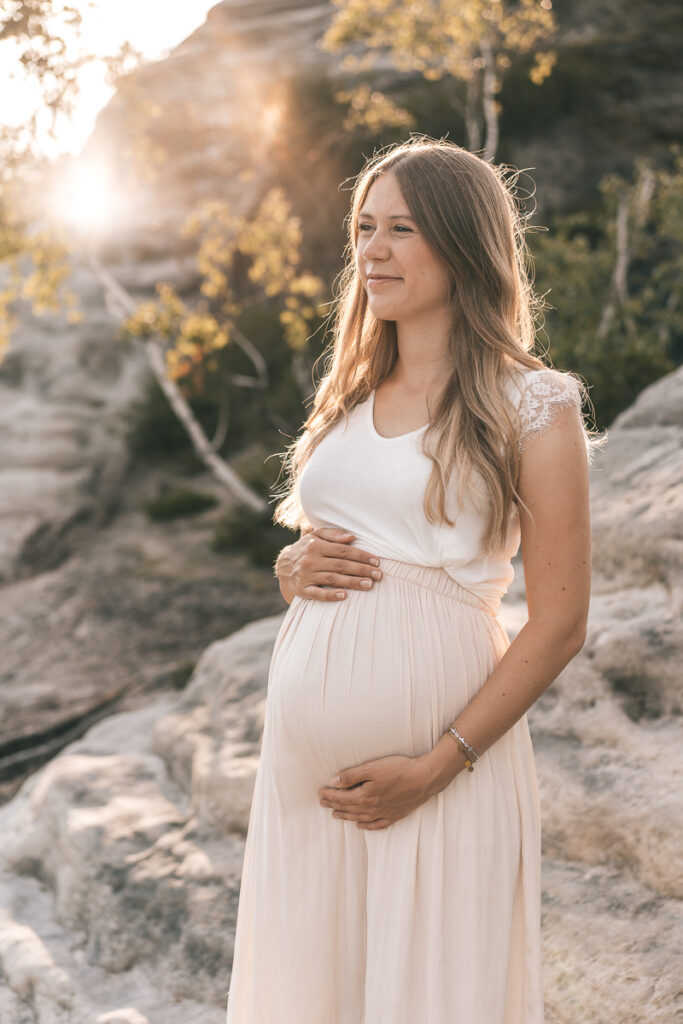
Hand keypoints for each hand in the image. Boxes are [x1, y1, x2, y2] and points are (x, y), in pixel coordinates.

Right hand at [275, 527, 382, 602]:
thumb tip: (352, 537)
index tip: (377, 562)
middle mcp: (311, 560)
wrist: (283, 566)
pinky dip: (331, 595)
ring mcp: (306, 575)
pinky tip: (344, 596)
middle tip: (379, 575)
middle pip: (341, 565)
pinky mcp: (302, 590)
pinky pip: (317, 594)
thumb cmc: (306, 549)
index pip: (344, 550)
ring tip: (369, 585)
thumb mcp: (316, 537)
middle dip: (362, 570)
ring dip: (352, 582)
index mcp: (316, 545)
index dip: (362, 556)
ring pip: (332, 579)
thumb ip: (333, 535)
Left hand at [317, 753, 436, 829]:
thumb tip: (334, 781)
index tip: (320, 793)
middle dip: (334, 805)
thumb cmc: (399, 770)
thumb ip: (352, 775)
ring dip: (346, 816)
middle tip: (323, 803)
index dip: (330, 795)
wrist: (424, 778)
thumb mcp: (372, 768)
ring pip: (359, 817)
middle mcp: (372, 808)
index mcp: (365, 796)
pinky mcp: (394, 815)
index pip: (341, 797)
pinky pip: (376, 824)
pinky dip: (366, 826)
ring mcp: (383, 813)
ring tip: (336, 815)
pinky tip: (360, 825)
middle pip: (348, 808)